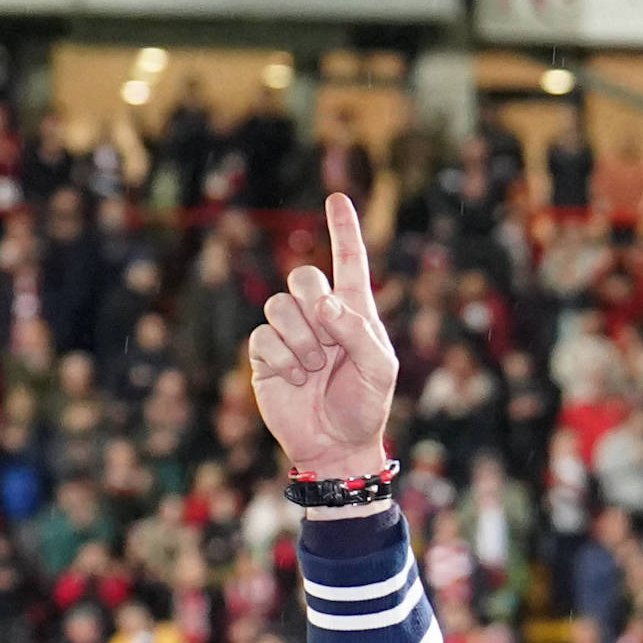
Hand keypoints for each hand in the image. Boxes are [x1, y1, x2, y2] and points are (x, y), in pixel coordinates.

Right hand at [245, 192, 399, 480]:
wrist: (336, 444)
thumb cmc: (366, 405)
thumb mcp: (379, 369)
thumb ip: (357, 331)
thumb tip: (324, 301)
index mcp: (354, 312)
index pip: (349, 262)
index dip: (343, 230)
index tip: (337, 198)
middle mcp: (320, 316)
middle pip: (303, 276)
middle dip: (313, 301)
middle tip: (328, 338)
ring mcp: (290, 333)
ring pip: (279, 305)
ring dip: (301, 339)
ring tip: (315, 368)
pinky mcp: (265, 353)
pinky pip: (263, 336)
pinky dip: (283, 358)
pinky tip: (295, 378)